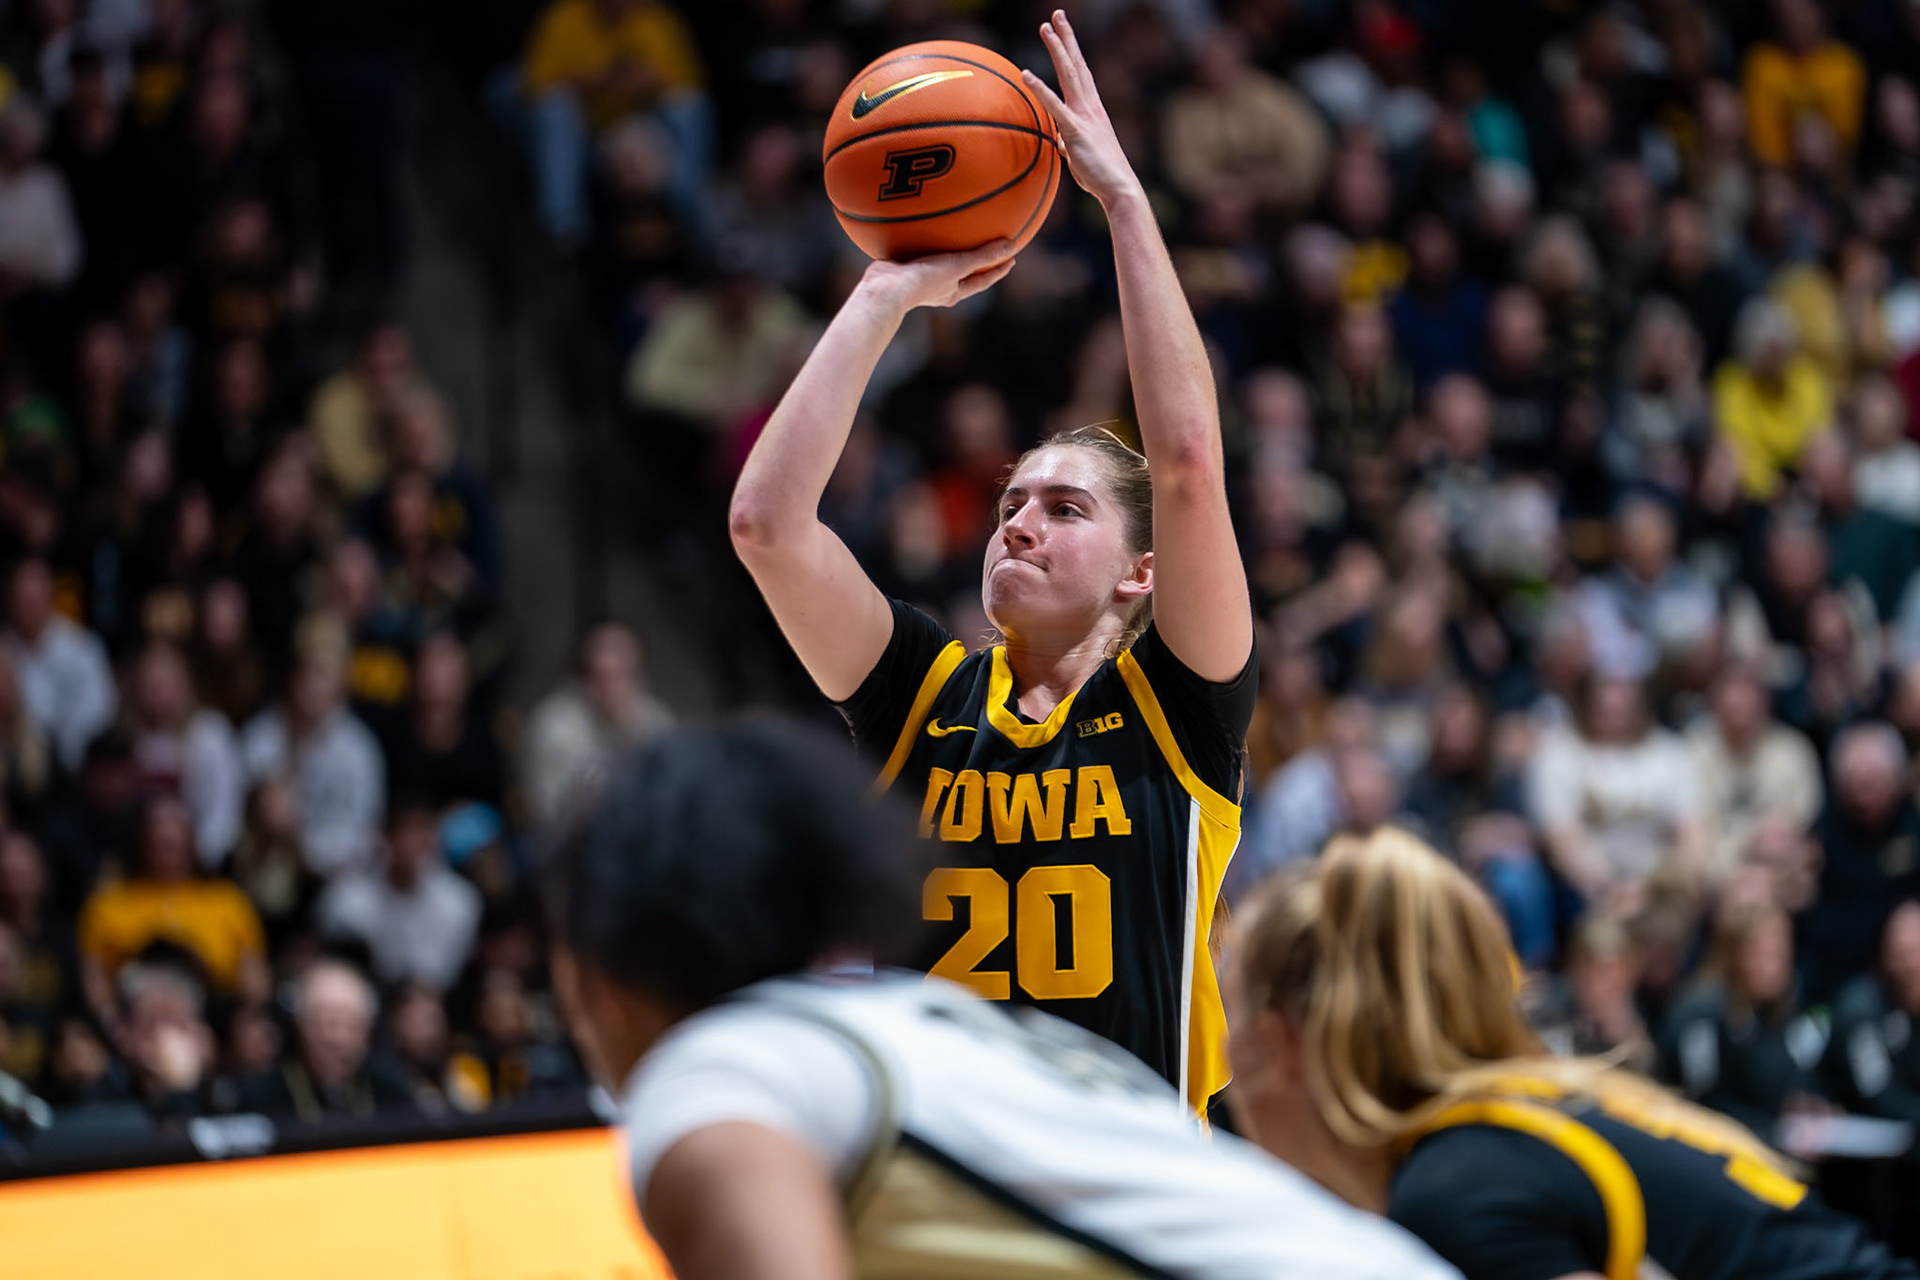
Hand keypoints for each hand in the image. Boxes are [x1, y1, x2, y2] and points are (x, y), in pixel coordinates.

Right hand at [857, 239, 1016, 313]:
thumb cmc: (924, 280)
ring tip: (954, 234)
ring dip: (948, 252)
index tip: (1011, 259)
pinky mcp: (903, 268)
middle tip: (988, 247)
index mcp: (953, 292)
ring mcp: (919, 279)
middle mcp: (938, 289)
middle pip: (963, 274)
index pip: (982, 281)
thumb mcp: (958, 265)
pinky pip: (918, 251)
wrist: (885, 288)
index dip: (998, 270)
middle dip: (975, 262)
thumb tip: (1012, 246)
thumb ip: (983, 256)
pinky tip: (921, 226)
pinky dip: (924, 241)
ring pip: (940, 263)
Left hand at [1022, 10, 1144, 207]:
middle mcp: (1091, 106)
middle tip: (1056, 15)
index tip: (1063, 30)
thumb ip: (1069, 142)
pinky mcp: (1076, 131)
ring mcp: (1084, 116)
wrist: (1119, 189)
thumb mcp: (1080, 154)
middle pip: (1076, 65)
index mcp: (1092, 109)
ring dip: (1056, 50)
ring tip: (1045, 28)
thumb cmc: (1100, 176)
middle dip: (1066, 38)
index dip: (1071, 50)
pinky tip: (1026, 75)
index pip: (1081, 73)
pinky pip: (1055, 106)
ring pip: (1068, 75)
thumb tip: (1059, 139)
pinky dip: (1040, 89)